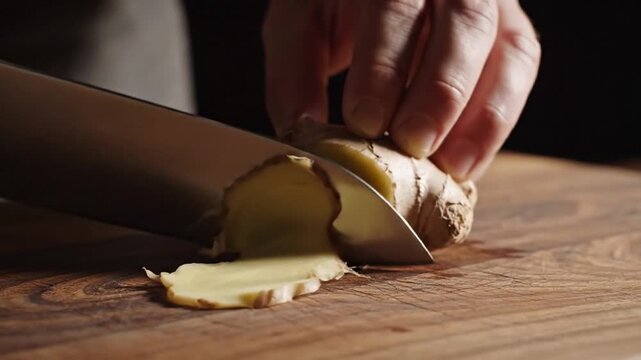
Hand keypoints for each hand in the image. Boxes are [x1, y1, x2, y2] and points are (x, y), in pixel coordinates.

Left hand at [263, 0, 539, 179]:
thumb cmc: (335, 4)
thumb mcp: (301, 22)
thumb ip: (296, 71)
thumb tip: (306, 137)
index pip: (393, 4)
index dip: (383, 64)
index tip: (365, 121)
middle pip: (464, 21)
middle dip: (439, 90)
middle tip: (413, 144)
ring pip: (507, 48)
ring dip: (481, 114)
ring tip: (448, 167)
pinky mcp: (508, 29)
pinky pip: (519, 71)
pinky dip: (496, 120)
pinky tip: (466, 162)